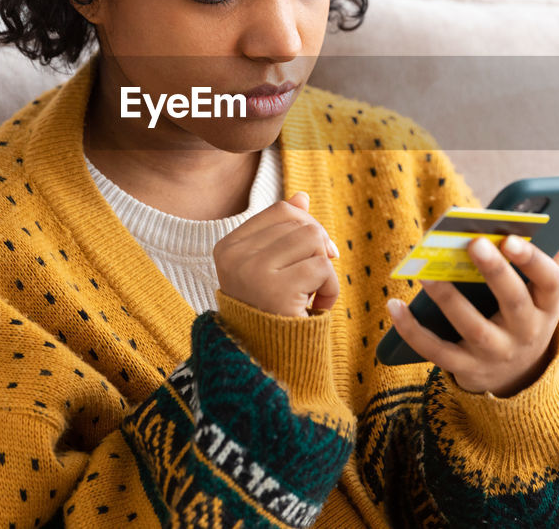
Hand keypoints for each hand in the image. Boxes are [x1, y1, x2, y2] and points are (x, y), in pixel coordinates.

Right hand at [214, 191, 340, 317]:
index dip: (307, 225)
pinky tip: (316, 307)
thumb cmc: (269, 310)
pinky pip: (323, 268)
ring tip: (311, 293)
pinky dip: (331, 289)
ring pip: (314, 241)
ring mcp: (254, 272)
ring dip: (325, 270)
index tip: (315, 251)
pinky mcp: (277, 290)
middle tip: (315, 278)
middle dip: (318, 249)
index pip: (281, 211)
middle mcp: (235, 257)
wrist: (266, 361)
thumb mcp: (270, 266)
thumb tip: (301, 196)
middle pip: (301, 224)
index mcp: (227, 247)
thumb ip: (282, 231)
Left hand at [387, 235, 558, 396]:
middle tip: (473, 242)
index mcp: (546, 307)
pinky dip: (412, 331)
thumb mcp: (540, 295)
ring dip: (447, 298)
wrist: (517, 378)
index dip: (533, 261)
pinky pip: (436, 351)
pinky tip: (394, 305)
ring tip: (426, 271)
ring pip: (472, 327)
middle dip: (494, 272)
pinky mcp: (465, 369)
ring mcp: (495, 354)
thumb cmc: (522, 316)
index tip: (512, 239)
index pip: (550, 282)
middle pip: (513, 302)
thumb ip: (549, 256)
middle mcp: (525, 333)